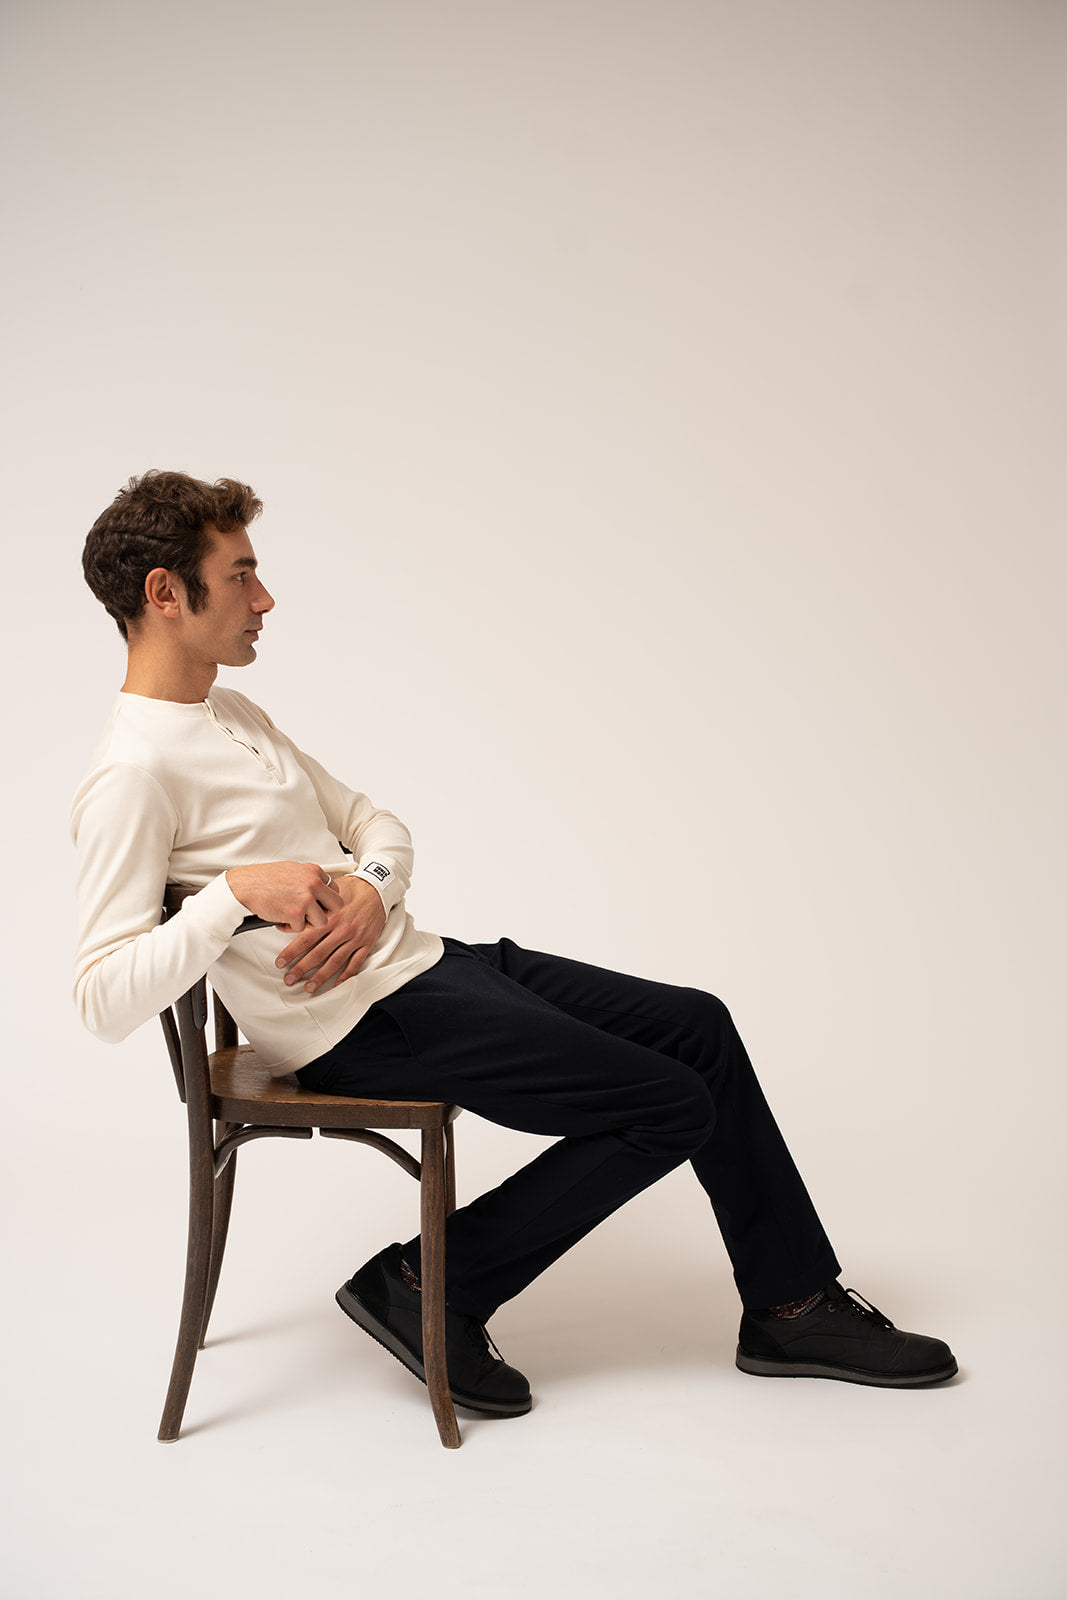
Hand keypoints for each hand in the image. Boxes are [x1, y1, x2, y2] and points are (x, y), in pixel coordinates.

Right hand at [225, 861, 343, 932]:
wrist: (244, 886)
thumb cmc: (263, 878)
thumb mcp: (292, 870)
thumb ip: (309, 878)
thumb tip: (321, 889)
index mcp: (314, 871)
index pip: (335, 889)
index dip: (326, 900)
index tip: (318, 904)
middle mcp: (313, 883)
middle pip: (337, 905)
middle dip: (325, 913)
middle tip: (311, 915)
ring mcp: (306, 898)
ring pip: (322, 921)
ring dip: (307, 923)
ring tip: (291, 917)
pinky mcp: (296, 913)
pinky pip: (301, 928)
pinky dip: (289, 927)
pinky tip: (279, 919)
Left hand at [274, 874, 387, 993]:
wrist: (377, 887)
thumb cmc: (351, 889)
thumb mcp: (327, 894)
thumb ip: (309, 908)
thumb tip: (287, 922)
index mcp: (329, 918)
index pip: (306, 939)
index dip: (291, 953)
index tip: (280, 963)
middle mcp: (341, 930)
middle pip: (318, 954)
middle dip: (301, 969)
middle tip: (289, 979)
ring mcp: (354, 938)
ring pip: (335, 962)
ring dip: (321, 977)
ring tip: (310, 987)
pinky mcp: (366, 942)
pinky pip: (356, 963)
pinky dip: (346, 975)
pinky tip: (337, 983)